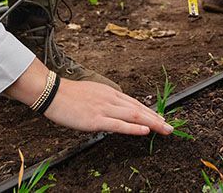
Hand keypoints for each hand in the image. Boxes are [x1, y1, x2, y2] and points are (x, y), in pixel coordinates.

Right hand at [43, 78, 172, 135]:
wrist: (53, 92)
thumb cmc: (69, 95)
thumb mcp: (93, 93)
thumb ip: (106, 101)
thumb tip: (116, 109)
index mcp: (110, 93)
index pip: (135, 104)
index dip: (150, 112)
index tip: (161, 118)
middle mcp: (111, 99)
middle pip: (139, 109)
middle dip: (157, 119)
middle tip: (170, 127)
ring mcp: (105, 109)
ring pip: (134, 115)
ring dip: (152, 123)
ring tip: (165, 129)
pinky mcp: (96, 119)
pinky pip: (119, 124)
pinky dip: (134, 128)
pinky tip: (145, 130)